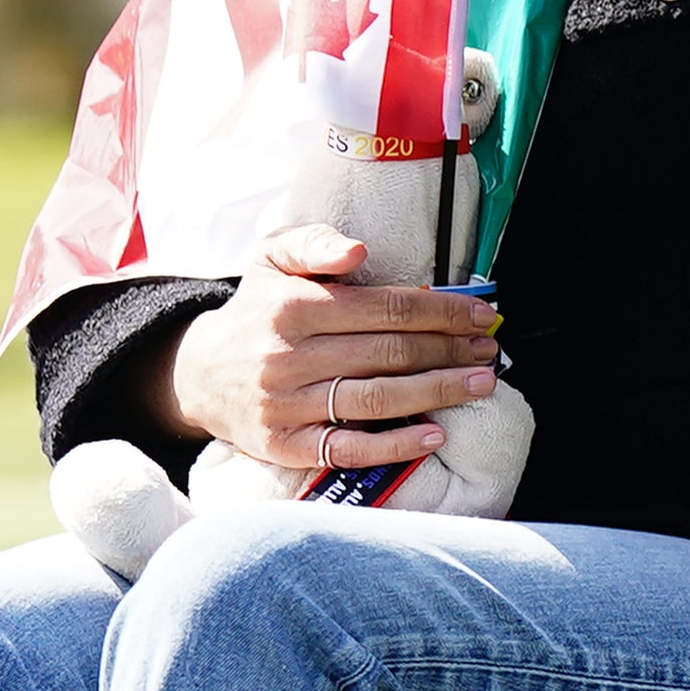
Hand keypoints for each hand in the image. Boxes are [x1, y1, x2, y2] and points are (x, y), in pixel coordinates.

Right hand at [162, 228, 501, 481]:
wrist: (200, 374)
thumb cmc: (255, 311)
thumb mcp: (271, 258)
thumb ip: (313, 242)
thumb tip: (358, 250)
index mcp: (293, 306)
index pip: (385, 308)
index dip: (441, 311)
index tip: (480, 314)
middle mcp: (288, 356)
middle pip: (388, 353)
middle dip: (448, 350)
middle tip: (489, 350)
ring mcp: (286, 405)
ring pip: (376, 399)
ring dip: (436, 393)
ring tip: (479, 384)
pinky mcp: (285, 445)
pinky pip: (347, 448)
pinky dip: (394, 445)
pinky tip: (433, 435)